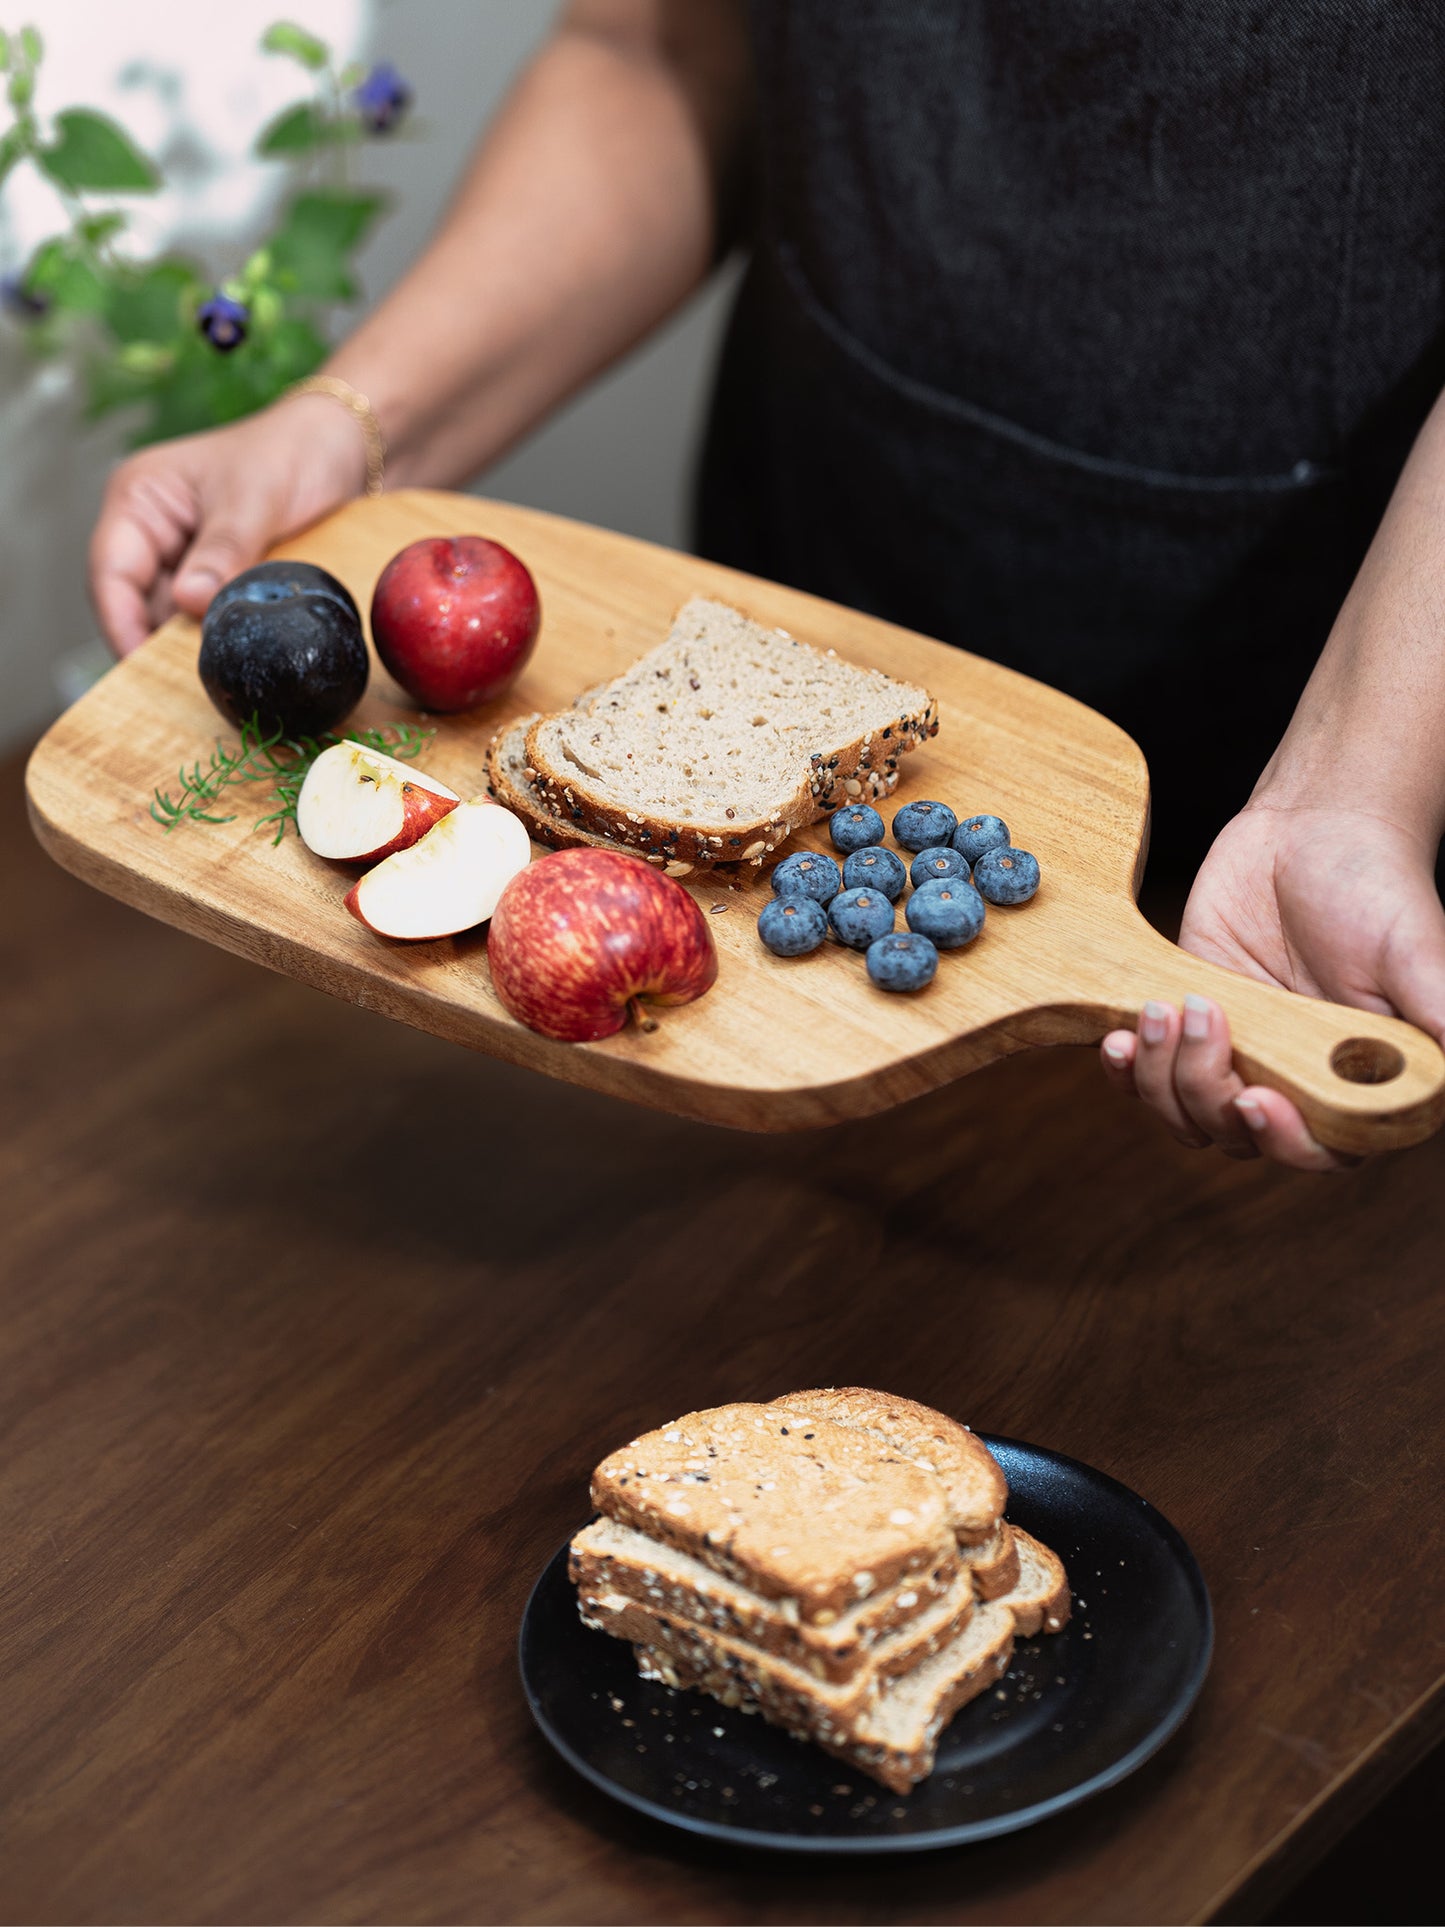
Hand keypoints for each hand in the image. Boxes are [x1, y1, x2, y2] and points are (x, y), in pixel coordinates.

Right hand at [88, 392, 369, 655]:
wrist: (343, 448)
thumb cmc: (291, 452)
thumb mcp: (255, 499)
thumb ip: (223, 551)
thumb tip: (190, 602)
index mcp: (139, 499)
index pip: (111, 572)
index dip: (120, 624)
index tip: (140, 667)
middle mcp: (153, 531)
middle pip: (138, 603)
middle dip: (159, 643)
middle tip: (191, 679)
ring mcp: (185, 556)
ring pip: (174, 617)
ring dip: (195, 642)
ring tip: (222, 669)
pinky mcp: (219, 576)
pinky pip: (209, 616)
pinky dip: (221, 635)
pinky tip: (241, 655)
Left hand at [1100, 804, 1444, 1169]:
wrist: (1312, 826)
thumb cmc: (1378, 886)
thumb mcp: (1418, 951)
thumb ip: (1440, 1016)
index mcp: (1356, 1083)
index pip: (1320, 1150)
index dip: (1283, 1141)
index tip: (1254, 1099)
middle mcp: (1294, 1079)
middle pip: (1239, 1137)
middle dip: (1205, 1093)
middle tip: (1203, 1017)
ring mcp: (1238, 1054)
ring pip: (1185, 1114)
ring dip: (1160, 1076)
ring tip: (1159, 1010)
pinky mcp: (1188, 1024)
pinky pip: (1147, 1075)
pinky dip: (1126, 1069)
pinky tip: (1118, 1038)